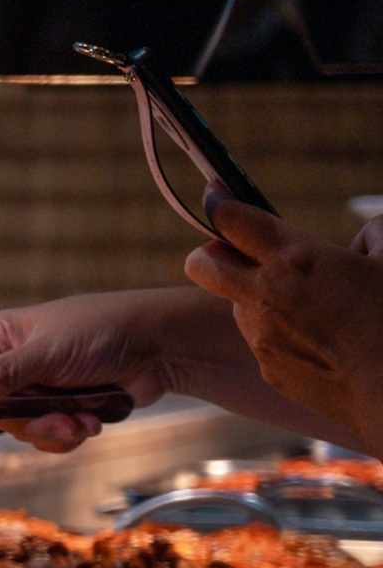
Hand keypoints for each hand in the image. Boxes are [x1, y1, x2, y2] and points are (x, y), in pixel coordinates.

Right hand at [0, 290, 199, 451]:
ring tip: (81, 420)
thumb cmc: (104, 329)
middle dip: (30, 423)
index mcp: (2, 339)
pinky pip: (52, 435)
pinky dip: (72, 433)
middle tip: (57, 419)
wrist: (158, 346)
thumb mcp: (48, 351)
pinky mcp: (64, 406)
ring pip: (27, 429)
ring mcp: (41, 387)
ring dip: (56, 430)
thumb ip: (6, 372)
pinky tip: (91, 420)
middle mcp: (17, 364)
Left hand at [185, 181, 382, 454]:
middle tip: (241, 252)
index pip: (231, 220)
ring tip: (311, 303)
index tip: (218, 197)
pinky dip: (280, 331)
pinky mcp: (270, 370)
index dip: (220, 204)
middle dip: (212, 252)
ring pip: (236, 303)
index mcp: (296, 260)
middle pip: (201, 263)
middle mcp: (266, 297)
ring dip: (256, 295)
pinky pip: (262, 339)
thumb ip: (372, 235)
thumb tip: (359, 241)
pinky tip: (322, 339)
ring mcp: (263, 337)